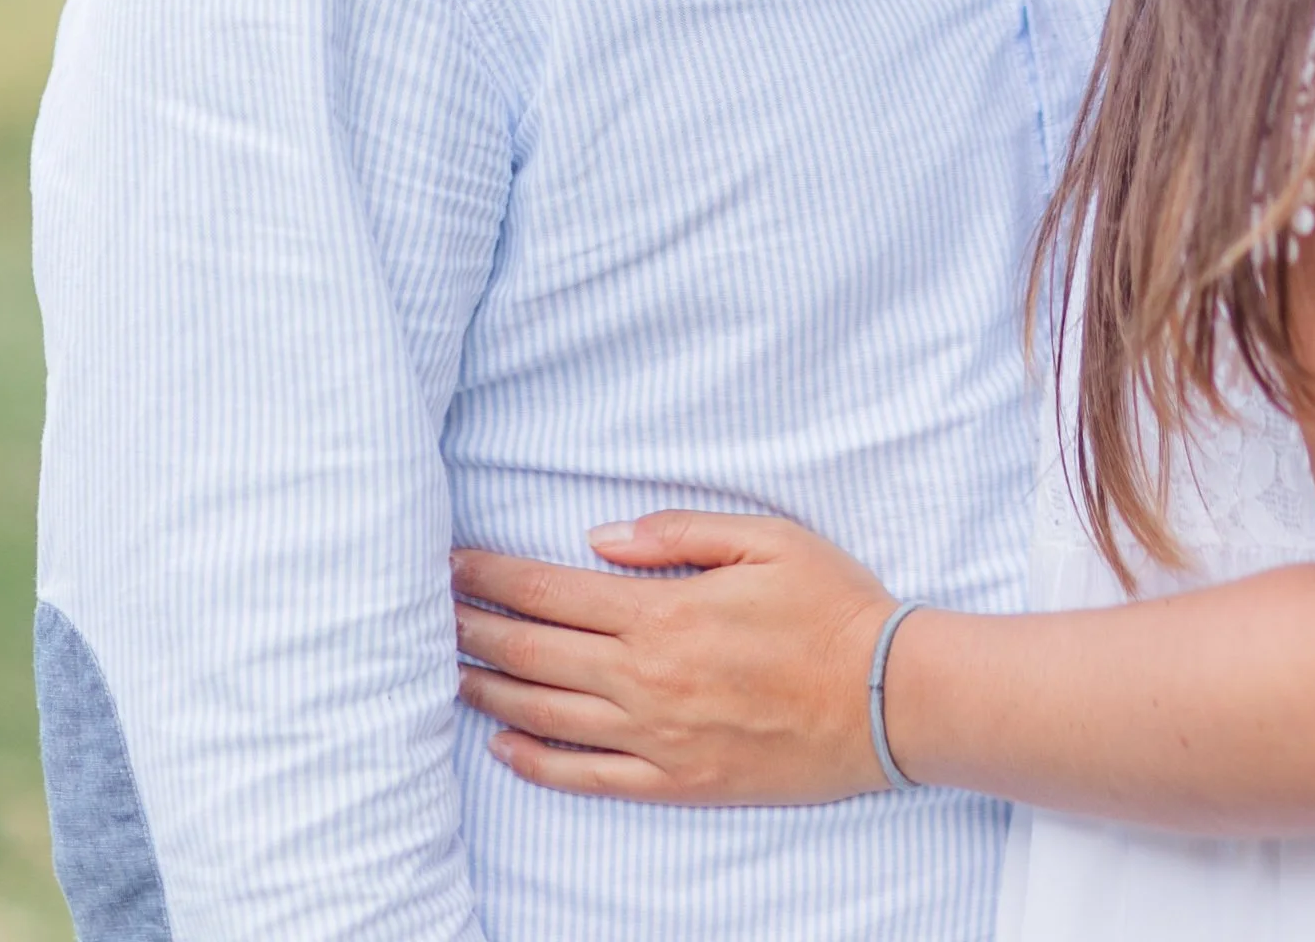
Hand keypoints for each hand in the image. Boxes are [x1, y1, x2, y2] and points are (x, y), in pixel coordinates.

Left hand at [452, 511, 894, 804]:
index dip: (493, 578)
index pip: (551, 592)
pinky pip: (588, 776)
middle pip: (534, 653)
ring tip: (449, 671)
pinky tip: (505, 744)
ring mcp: (656, 737)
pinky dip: (537, 762)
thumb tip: (597, 541)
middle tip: (428, 614)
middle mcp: (645, 678)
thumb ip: (678, 532)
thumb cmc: (832, 607)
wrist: (885, 699)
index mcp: (664, 611)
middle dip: (474, 629)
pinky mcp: (675, 782)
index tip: (451, 564)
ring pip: (548, 714)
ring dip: (492, 689)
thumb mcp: (766, 538)